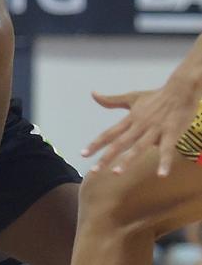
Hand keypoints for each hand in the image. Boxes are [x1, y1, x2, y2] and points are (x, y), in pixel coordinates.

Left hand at [83, 87, 197, 175]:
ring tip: (116, 172)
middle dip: (106, 157)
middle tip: (94, 170)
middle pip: (120, 143)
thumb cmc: (155, 96)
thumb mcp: (131, 97)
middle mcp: (139, 125)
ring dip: (128, 160)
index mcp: (130, 119)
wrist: (180, 89)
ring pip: (139, 147)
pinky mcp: (172, 133)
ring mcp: (155, 130)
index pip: (109, 133)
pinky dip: (165, 162)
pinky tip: (161, 174)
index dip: (95, 144)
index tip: (83, 154)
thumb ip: (111, 100)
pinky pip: (167, 149)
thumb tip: (93, 94)